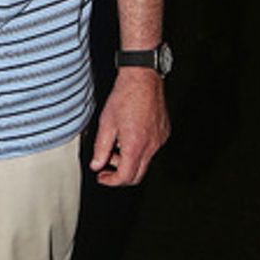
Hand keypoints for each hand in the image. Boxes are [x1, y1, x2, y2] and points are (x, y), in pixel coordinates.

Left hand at [88, 68, 168, 188]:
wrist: (143, 79)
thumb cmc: (125, 96)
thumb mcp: (106, 123)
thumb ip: (100, 148)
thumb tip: (96, 165)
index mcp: (135, 145)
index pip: (125, 177)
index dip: (111, 181)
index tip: (102, 177)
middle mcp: (151, 146)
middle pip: (137, 175)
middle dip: (120, 175)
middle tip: (106, 168)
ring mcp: (159, 140)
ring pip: (144, 162)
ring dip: (128, 160)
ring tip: (115, 145)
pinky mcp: (163, 133)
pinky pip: (151, 149)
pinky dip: (138, 149)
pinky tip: (128, 135)